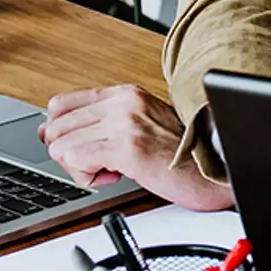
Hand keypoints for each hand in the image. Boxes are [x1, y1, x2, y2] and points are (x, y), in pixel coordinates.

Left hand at [39, 84, 234, 211]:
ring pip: (60, 145)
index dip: (58, 131)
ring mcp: (125, 123)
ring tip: (108, 170)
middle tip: (96, 163)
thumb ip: (106, 122)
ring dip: (78, 167)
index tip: (72, 148)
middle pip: (55, 126)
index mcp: (127, 94)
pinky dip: (86, 176)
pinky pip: (75, 159)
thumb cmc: (181, 156)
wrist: (215, 172)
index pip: (61, 104)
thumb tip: (55, 133)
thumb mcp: (142, 125)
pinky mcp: (127, 148)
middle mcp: (124, 103)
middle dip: (67, 152)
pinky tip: (113, 176)